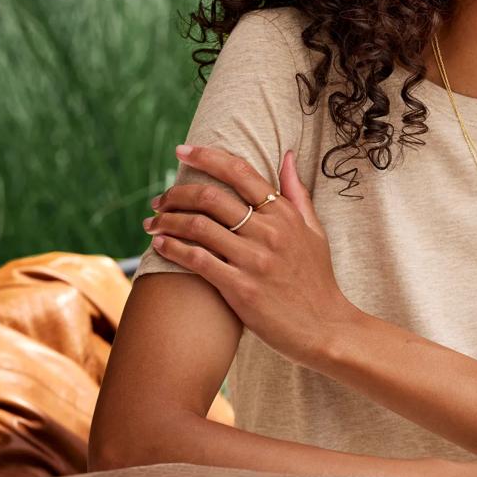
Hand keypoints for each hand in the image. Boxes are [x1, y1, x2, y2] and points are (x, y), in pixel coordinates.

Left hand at [144, 144, 363, 367]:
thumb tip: (285, 155)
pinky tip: (158, 245)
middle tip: (159, 200)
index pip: (241, 172)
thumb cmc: (317, 278)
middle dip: (177, 193)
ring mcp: (254, 260)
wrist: (324, 326)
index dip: (207, 156)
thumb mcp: (313, 230)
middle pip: (212, 197)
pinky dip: (172, 248)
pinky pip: (197, 260)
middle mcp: (269, 232)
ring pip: (199, 226)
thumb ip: (296, 192)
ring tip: (152, 223)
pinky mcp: (240, 288)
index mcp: (285, 214)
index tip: (183, 151)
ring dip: (167, 221)